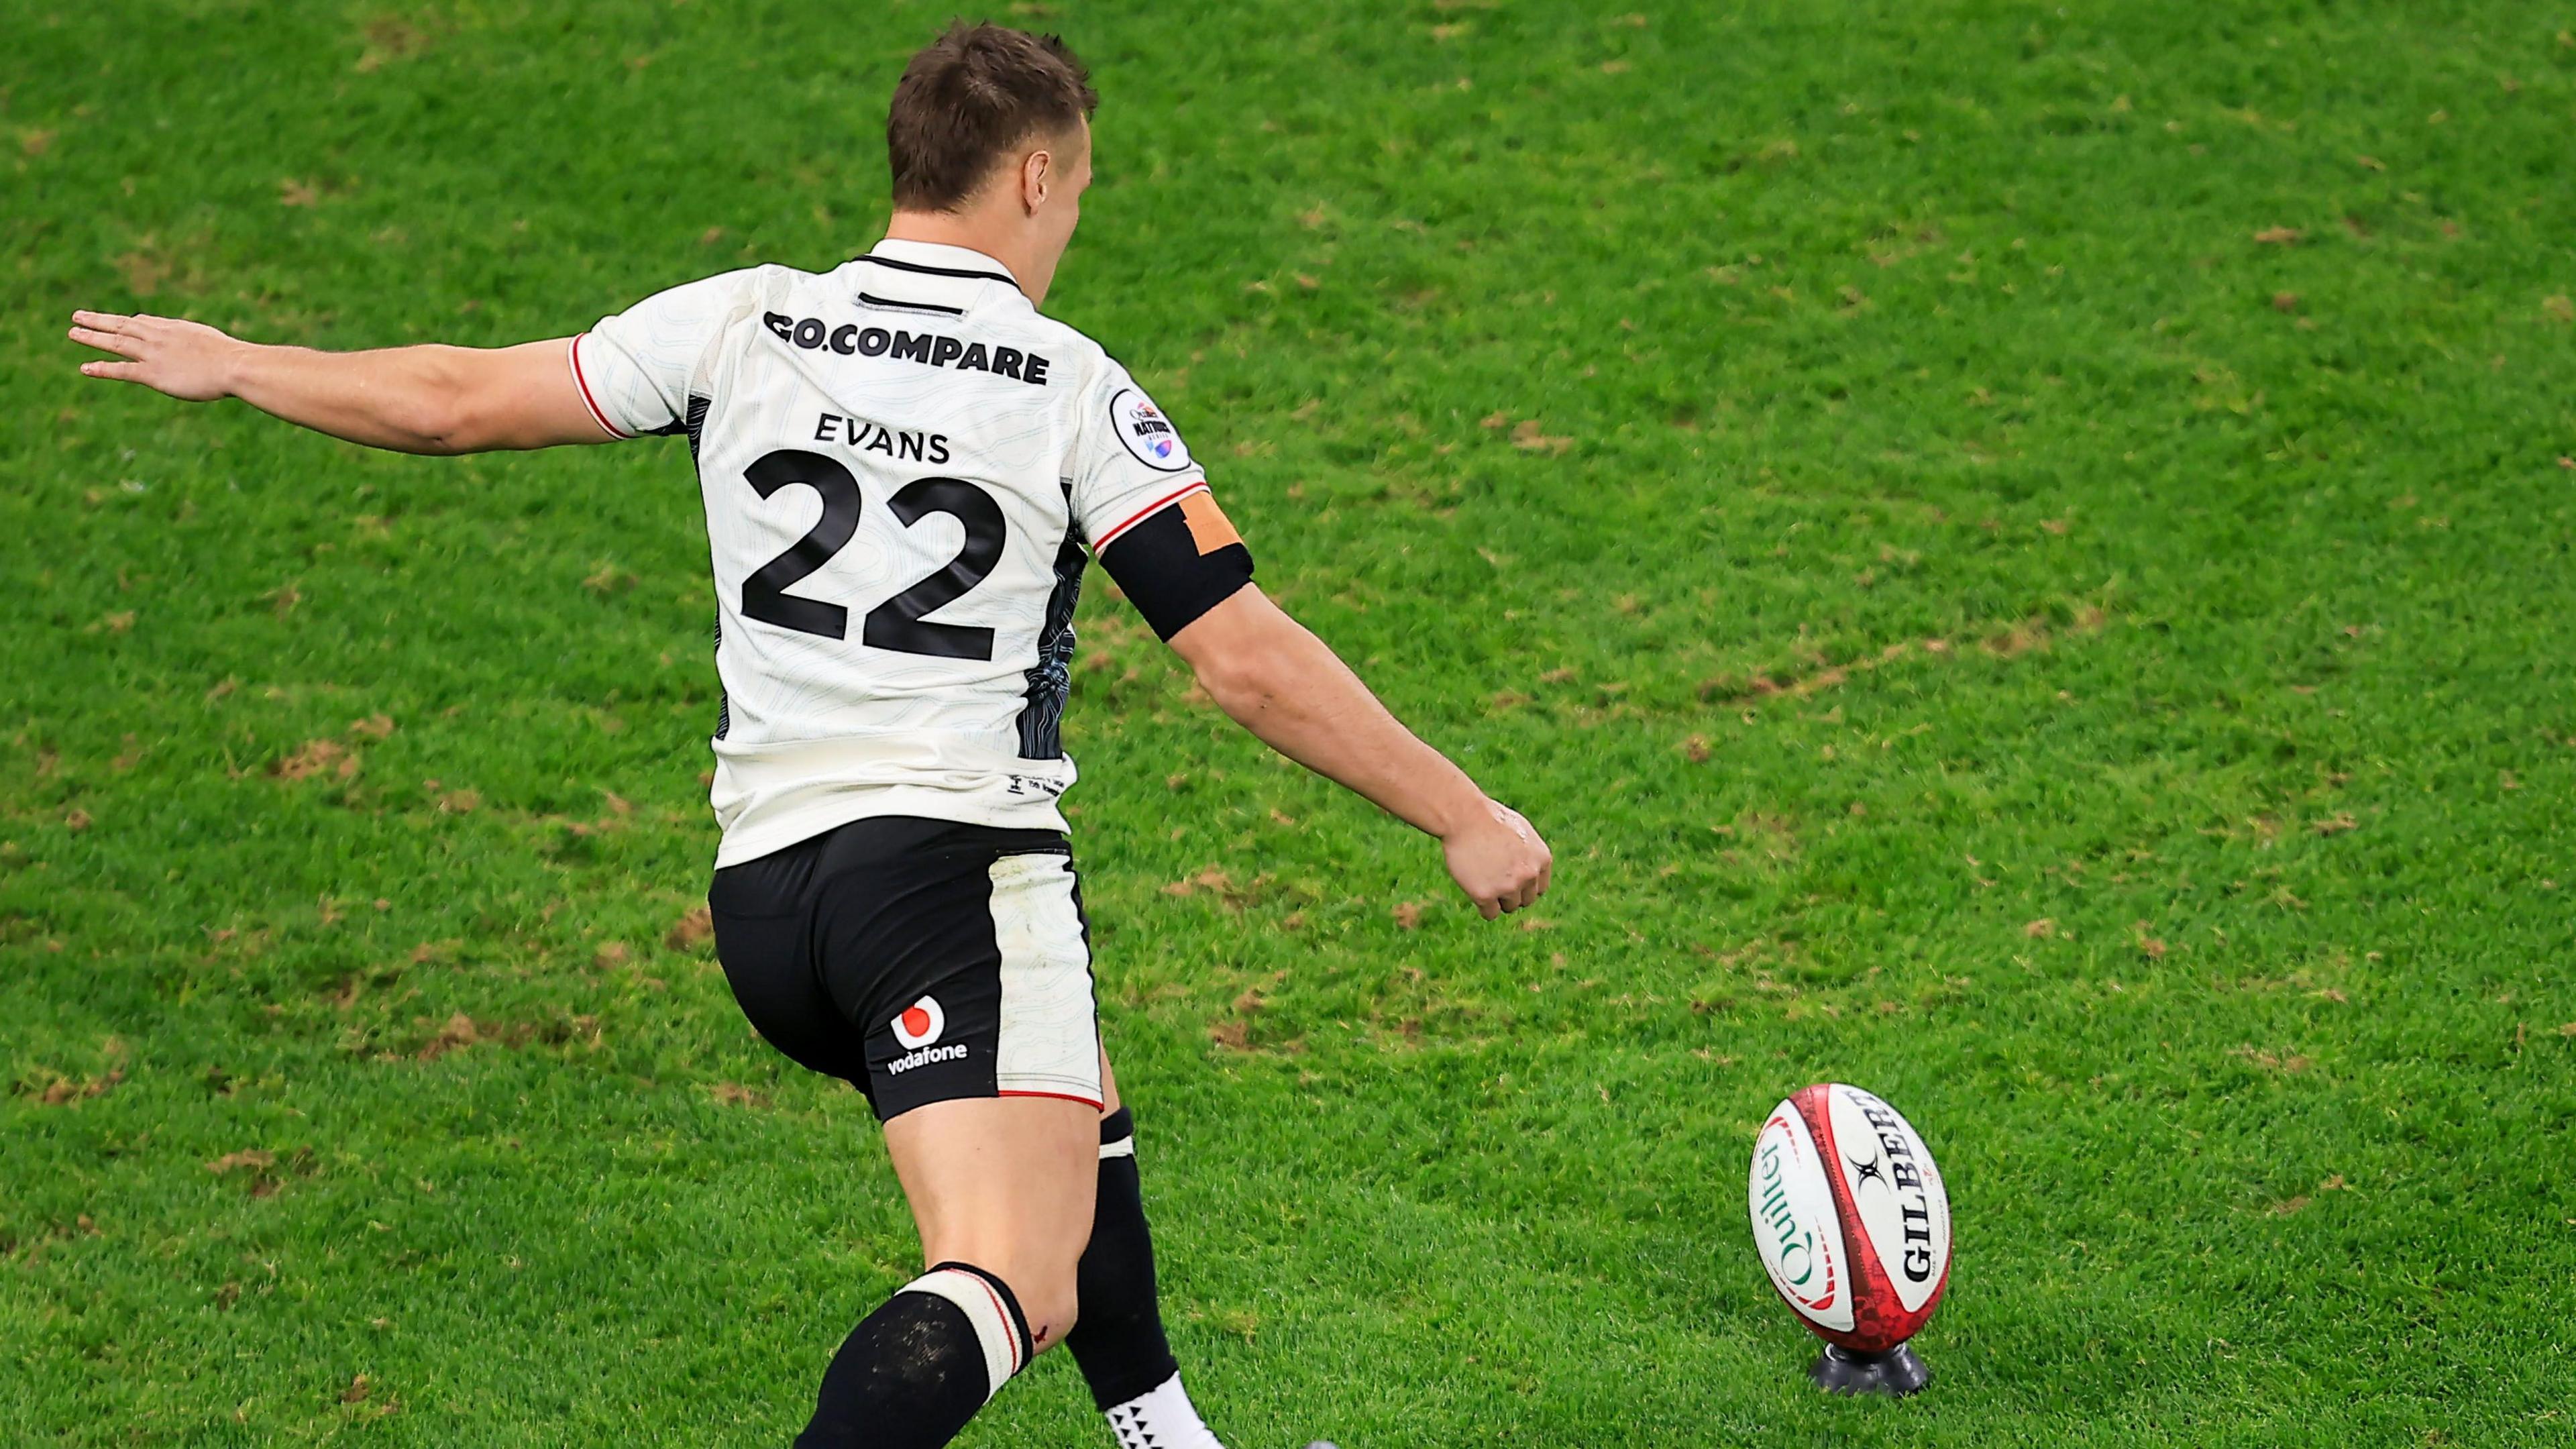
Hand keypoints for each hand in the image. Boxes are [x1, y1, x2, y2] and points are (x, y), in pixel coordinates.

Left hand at [69, 311, 244, 401]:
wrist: (234, 366)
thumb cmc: (235, 358)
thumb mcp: (216, 343)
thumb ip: (203, 346)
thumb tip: (213, 353)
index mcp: (175, 328)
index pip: (145, 322)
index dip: (129, 322)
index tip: (119, 320)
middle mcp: (159, 337)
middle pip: (123, 325)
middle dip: (99, 320)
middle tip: (78, 316)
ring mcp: (154, 354)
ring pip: (116, 342)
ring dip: (92, 337)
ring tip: (73, 333)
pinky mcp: (153, 373)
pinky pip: (121, 370)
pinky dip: (102, 368)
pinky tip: (85, 368)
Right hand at [1442, 797, 1552, 919]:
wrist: (1464, 816)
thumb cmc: (1489, 819)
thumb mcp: (1521, 832)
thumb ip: (1531, 855)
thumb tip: (1533, 875)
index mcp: (1542, 859)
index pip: (1539, 888)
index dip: (1524, 885)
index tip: (1509, 876)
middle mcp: (1529, 875)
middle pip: (1525, 900)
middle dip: (1511, 893)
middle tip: (1493, 877)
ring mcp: (1508, 886)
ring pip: (1508, 907)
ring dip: (1497, 899)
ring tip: (1482, 877)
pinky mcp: (1485, 895)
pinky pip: (1490, 914)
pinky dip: (1483, 906)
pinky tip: (1474, 888)